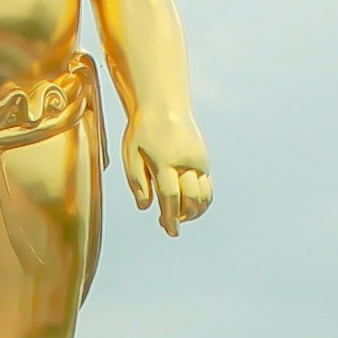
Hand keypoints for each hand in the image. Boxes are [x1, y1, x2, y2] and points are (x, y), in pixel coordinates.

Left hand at [126, 116, 212, 233]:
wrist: (164, 105)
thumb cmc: (143, 131)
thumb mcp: (131, 154)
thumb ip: (137, 182)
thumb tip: (145, 207)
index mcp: (165, 160)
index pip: (170, 196)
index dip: (171, 217)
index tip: (171, 231)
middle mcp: (186, 162)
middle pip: (190, 198)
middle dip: (183, 216)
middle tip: (170, 225)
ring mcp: (198, 161)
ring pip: (203, 195)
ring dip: (194, 211)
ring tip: (179, 215)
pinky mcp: (203, 161)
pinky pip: (207, 187)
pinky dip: (201, 200)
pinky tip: (187, 204)